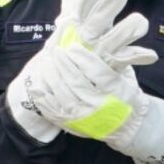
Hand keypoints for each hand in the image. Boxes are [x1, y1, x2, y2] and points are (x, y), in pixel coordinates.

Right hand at [6, 0, 146, 141]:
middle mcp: (83, 42)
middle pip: (96, 21)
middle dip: (107, 7)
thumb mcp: (65, 30)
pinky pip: (125, 63)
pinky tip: (151, 55)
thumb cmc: (61, 58)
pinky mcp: (107, 74)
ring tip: (140, 22)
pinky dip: (138, 57)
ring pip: (113, 42)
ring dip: (127, 31)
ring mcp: (95, 58)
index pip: (80, 6)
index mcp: (73, 29)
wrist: (51, 97)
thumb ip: (74, 3)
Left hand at [45, 46, 163, 163]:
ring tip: (46, 62)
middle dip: (63, 63)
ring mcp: (83, 117)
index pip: (97, 73)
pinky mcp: (71, 124)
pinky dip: (43, 97)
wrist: (126, 125)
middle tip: (56, 50)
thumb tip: (96, 37)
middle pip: (76, 82)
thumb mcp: (126, 76)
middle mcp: (99, 106)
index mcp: (116, 91)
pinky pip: (53, 110)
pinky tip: (37, 85)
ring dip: (52, 76)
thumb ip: (114, 60)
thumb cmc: (125, 95)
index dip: (82, 58)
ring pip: (62, 94)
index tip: (72, 46)